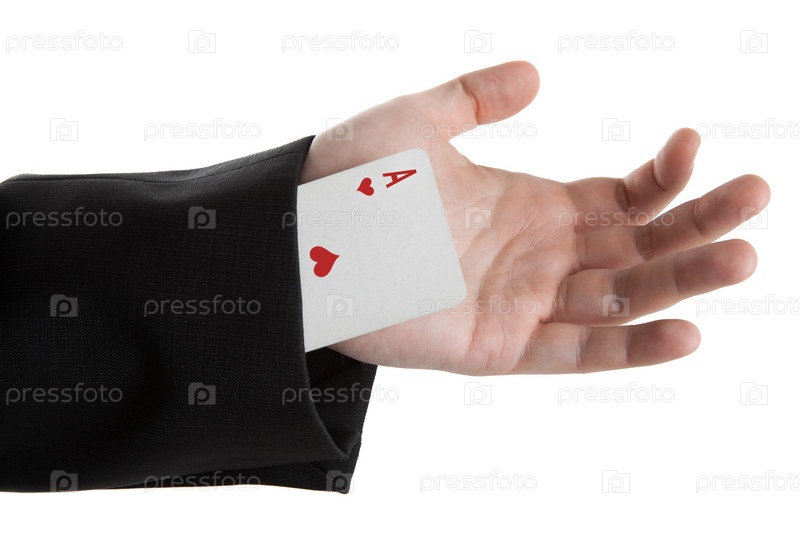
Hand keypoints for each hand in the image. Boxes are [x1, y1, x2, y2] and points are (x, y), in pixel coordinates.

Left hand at [300, 61, 769, 375]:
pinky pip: (574, 354)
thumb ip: (478, 96)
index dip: (664, 178)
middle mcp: (539, 257)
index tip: (691, 144)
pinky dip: (629, 349)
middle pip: (639, 246)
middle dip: (699, 224)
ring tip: (744, 255)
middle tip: (756, 195)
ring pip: (622, 298)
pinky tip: (686, 332)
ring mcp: (523, 304)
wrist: (297, 236)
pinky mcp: (498, 348)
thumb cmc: (350, 178)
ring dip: (684, 280)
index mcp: (533, 207)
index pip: (623, 200)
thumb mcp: (422, 119)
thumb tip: (537, 73)